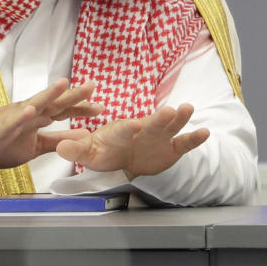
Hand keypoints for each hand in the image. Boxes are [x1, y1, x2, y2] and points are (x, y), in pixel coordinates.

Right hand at [0, 79, 101, 171]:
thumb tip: (81, 136)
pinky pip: (11, 122)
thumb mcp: (35, 146)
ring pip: (34, 104)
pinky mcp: (0, 128)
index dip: (81, 109)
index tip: (100, 108)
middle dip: (73, 95)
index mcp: (37, 117)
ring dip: (49, 94)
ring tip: (63, 84)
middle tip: (92, 86)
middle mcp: (28, 112)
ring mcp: (14, 118)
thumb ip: (57, 140)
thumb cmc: (0, 144)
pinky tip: (30, 110)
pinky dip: (20, 116)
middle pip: (54, 103)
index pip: (63, 111)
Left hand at [55, 103, 209, 179]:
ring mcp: (159, 137)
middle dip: (159, 118)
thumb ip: (77, 150)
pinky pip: (184, 143)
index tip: (134, 125)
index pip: (124, 129)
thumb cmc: (106, 150)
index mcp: (121, 131)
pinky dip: (194, 138)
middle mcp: (143, 129)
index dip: (128, 128)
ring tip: (188, 109)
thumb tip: (60, 147)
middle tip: (169, 110)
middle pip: (152, 123)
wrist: (124, 157)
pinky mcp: (171, 147)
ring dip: (179, 119)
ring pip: (171, 126)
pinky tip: (205, 132)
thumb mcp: (89, 152)